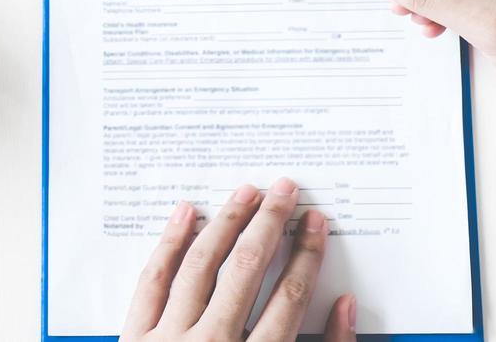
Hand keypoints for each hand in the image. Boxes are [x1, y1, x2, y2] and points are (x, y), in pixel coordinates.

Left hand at [121, 179, 356, 341]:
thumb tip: (344, 307)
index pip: (287, 300)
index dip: (306, 256)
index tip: (316, 222)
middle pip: (246, 272)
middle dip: (269, 224)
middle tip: (286, 188)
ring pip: (199, 267)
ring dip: (226, 223)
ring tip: (245, 191)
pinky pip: (151, 281)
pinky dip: (169, 244)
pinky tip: (186, 214)